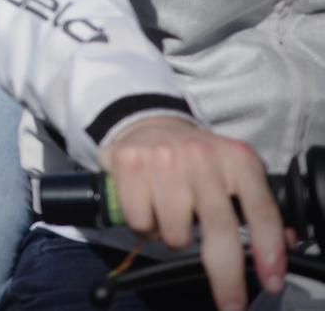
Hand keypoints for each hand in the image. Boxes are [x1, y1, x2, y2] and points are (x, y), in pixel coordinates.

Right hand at [100, 116, 286, 308]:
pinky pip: (140, 223)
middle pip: (220, 230)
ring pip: (175, 234)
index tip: (271, 282)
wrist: (148, 124)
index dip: (269, 251)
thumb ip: (257, 206)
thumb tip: (286, 244)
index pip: (261, 211)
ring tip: (170, 218)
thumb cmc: (198, 160)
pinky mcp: (130, 164)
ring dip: (174, 239)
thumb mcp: (235, 172)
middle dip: (227, 276)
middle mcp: (202, 156)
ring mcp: (164, 159)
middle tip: (231, 304)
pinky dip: (144, 228)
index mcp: (238, 159)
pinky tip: (147, 208)